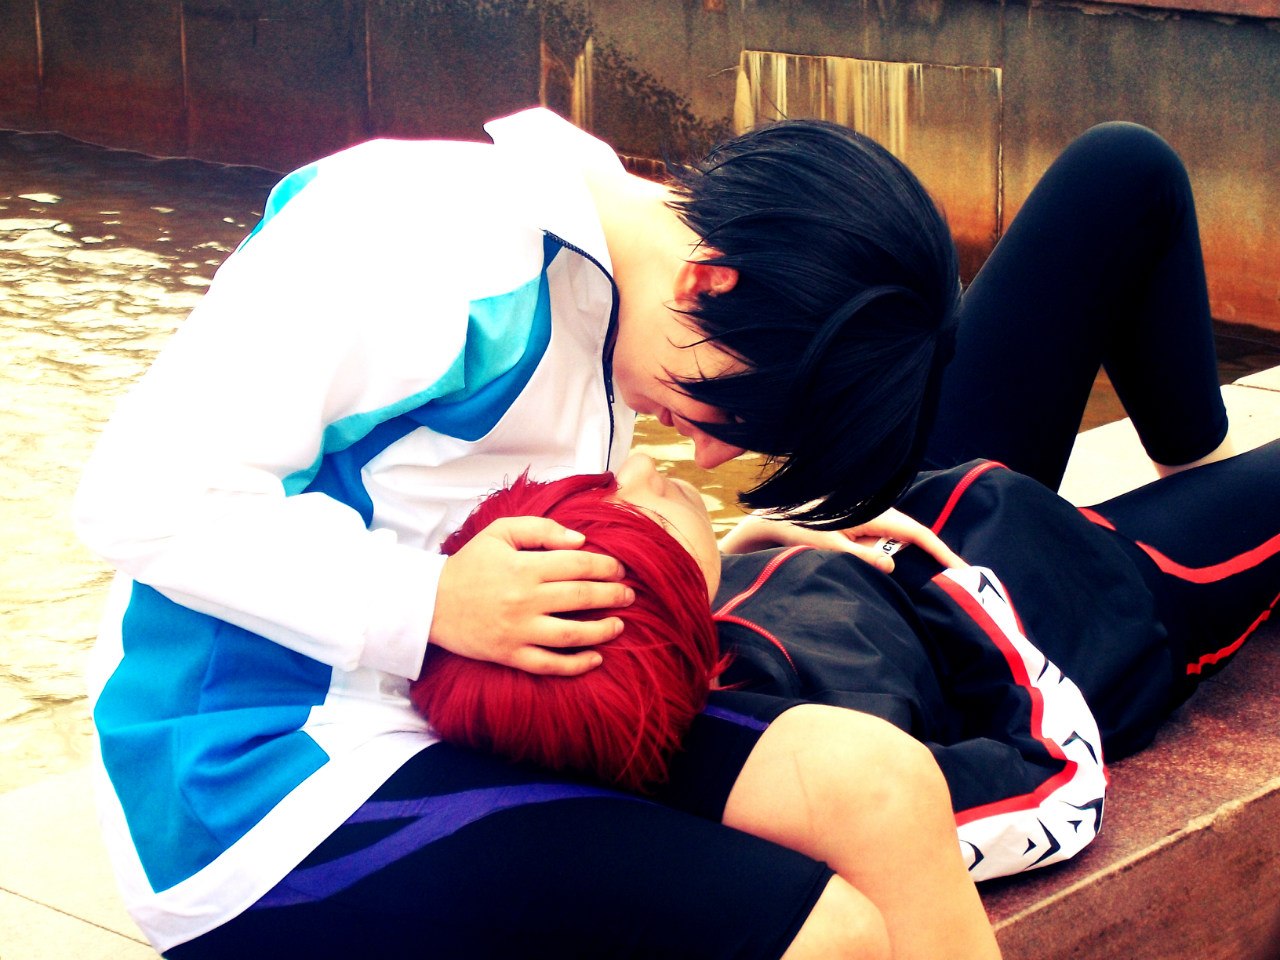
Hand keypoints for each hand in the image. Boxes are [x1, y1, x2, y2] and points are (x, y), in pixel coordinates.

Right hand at [429, 516, 632, 675]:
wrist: (430, 603)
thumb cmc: (470, 564)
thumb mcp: (500, 532)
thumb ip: (541, 529)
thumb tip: (581, 540)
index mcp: (524, 567)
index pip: (578, 564)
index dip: (606, 566)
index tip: (620, 569)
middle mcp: (525, 600)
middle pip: (582, 596)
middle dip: (613, 595)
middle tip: (629, 594)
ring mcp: (519, 631)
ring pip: (573, 634)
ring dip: (603, 629)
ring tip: (619, 624)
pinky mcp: (511, 655)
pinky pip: (550, 664)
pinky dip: (576, 664)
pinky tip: (596, 658)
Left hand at [719, 508, 964, 573]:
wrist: (770, 519)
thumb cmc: (796, 529)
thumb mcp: (826, 545)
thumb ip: (859, 555)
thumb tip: (892, 563)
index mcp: (871, 513)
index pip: (917, 532)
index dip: (942, 551)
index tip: (963, 569)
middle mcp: (874, 512)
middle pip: (914, 535)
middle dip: (936, 556)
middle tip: (960, 581)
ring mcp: (867, 519)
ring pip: (900, 540)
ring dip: (917, 558)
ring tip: (941, 580)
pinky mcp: (859, 527)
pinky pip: (885, 542)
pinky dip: (897, 556)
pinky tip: (906, 573)